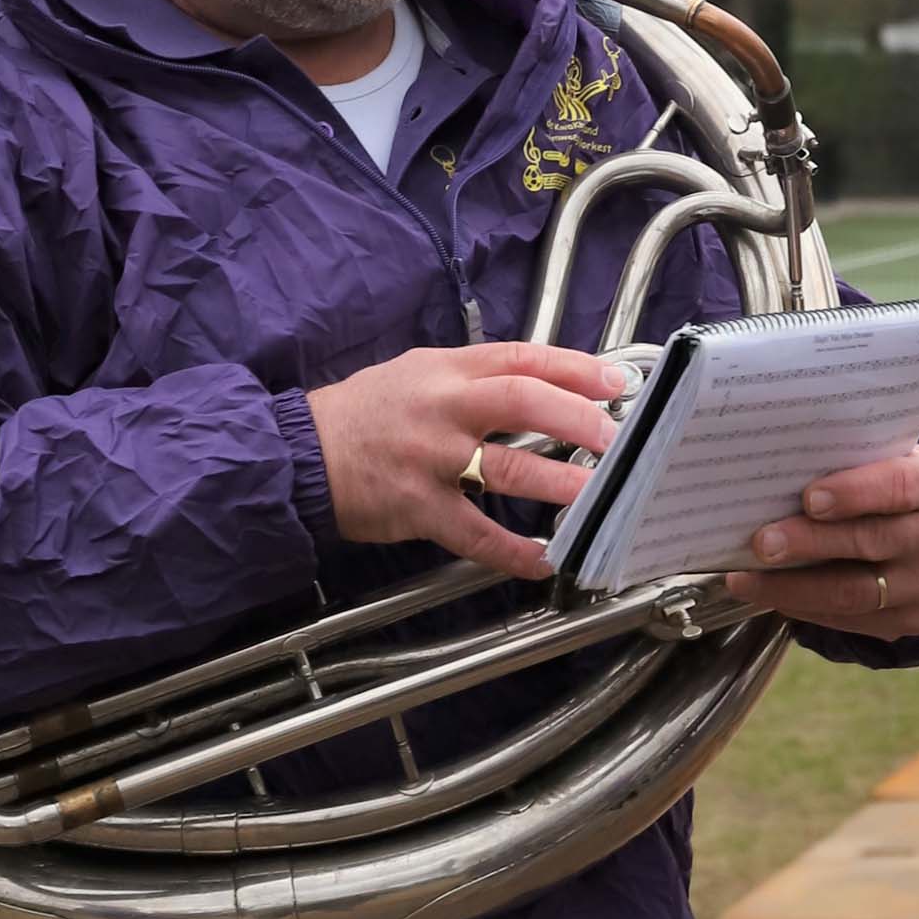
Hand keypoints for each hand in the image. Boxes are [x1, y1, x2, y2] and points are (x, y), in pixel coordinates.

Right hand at [307, 342, 626, 582]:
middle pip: (522, 401)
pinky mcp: (418, 507)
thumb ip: (474, 377)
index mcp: (448, 370)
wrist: (303, 454)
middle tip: (613, 438)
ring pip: (508, 469)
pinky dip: (513, 550)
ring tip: (597, 495)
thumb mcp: (418, 373)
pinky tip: (543, 560)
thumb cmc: (367, 412)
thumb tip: (541, 387)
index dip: (573, 368)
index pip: (521, 358)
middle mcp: (443, 408)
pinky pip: (474, 534)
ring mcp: (431, 458)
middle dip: (576, 418)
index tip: (616, 384)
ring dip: (559, 484)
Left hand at [722, 444, 918, 639]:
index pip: (899, 488)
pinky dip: (807, 609)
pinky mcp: (912, 622)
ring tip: (745, 581)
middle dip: (811, 544)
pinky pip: (853, 621)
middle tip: (761, 543)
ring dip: (794, 588)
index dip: (855, 493)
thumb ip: (857, 461)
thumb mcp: (899, 460)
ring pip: (856, 593)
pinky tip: (772, 596)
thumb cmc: (908, 489)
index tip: (808, 497)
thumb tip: (779, 467)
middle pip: (871, 543)